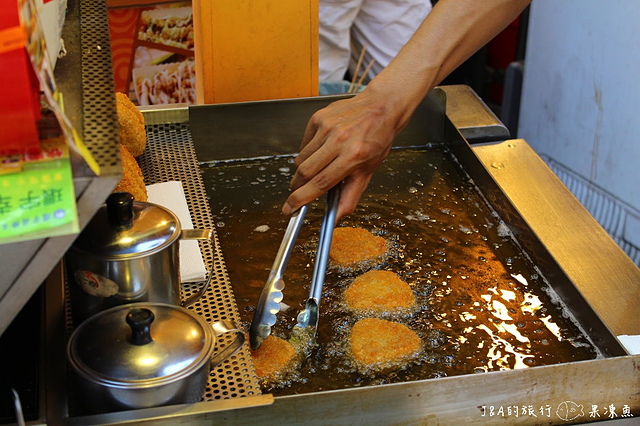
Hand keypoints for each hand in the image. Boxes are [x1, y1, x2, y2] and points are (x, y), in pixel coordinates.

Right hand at [282, 89, 399, 219]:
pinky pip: (304, 143)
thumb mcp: (368, 172)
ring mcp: (327, 127)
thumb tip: (335, 217)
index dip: (301, 199)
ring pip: (302, 158)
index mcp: (353, 156)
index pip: (320, 183)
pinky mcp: (319, 118)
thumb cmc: (377, 140)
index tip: (289, 208)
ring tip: (317, 167)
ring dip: (303, 170)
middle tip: (297, 191)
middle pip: (306, 171)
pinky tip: (321, 150)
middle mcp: (339, 140)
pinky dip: (307, 152)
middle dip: (297, 186)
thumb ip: (350, 197)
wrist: (381, 107)